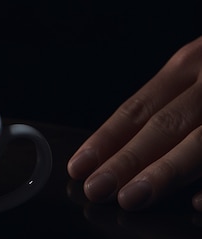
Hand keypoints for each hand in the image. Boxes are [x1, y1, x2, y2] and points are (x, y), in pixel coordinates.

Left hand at [68, 36, 201, 211]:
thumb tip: (122, 146)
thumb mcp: (198, 69)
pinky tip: (197, 203)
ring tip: (133, 197)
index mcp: (188, 65)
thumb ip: (171, 101)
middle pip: (164, 125)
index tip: (79, 165)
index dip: (106, 139)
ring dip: (166, 172)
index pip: (137, 107)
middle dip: (127, 161)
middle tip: (96, 189)